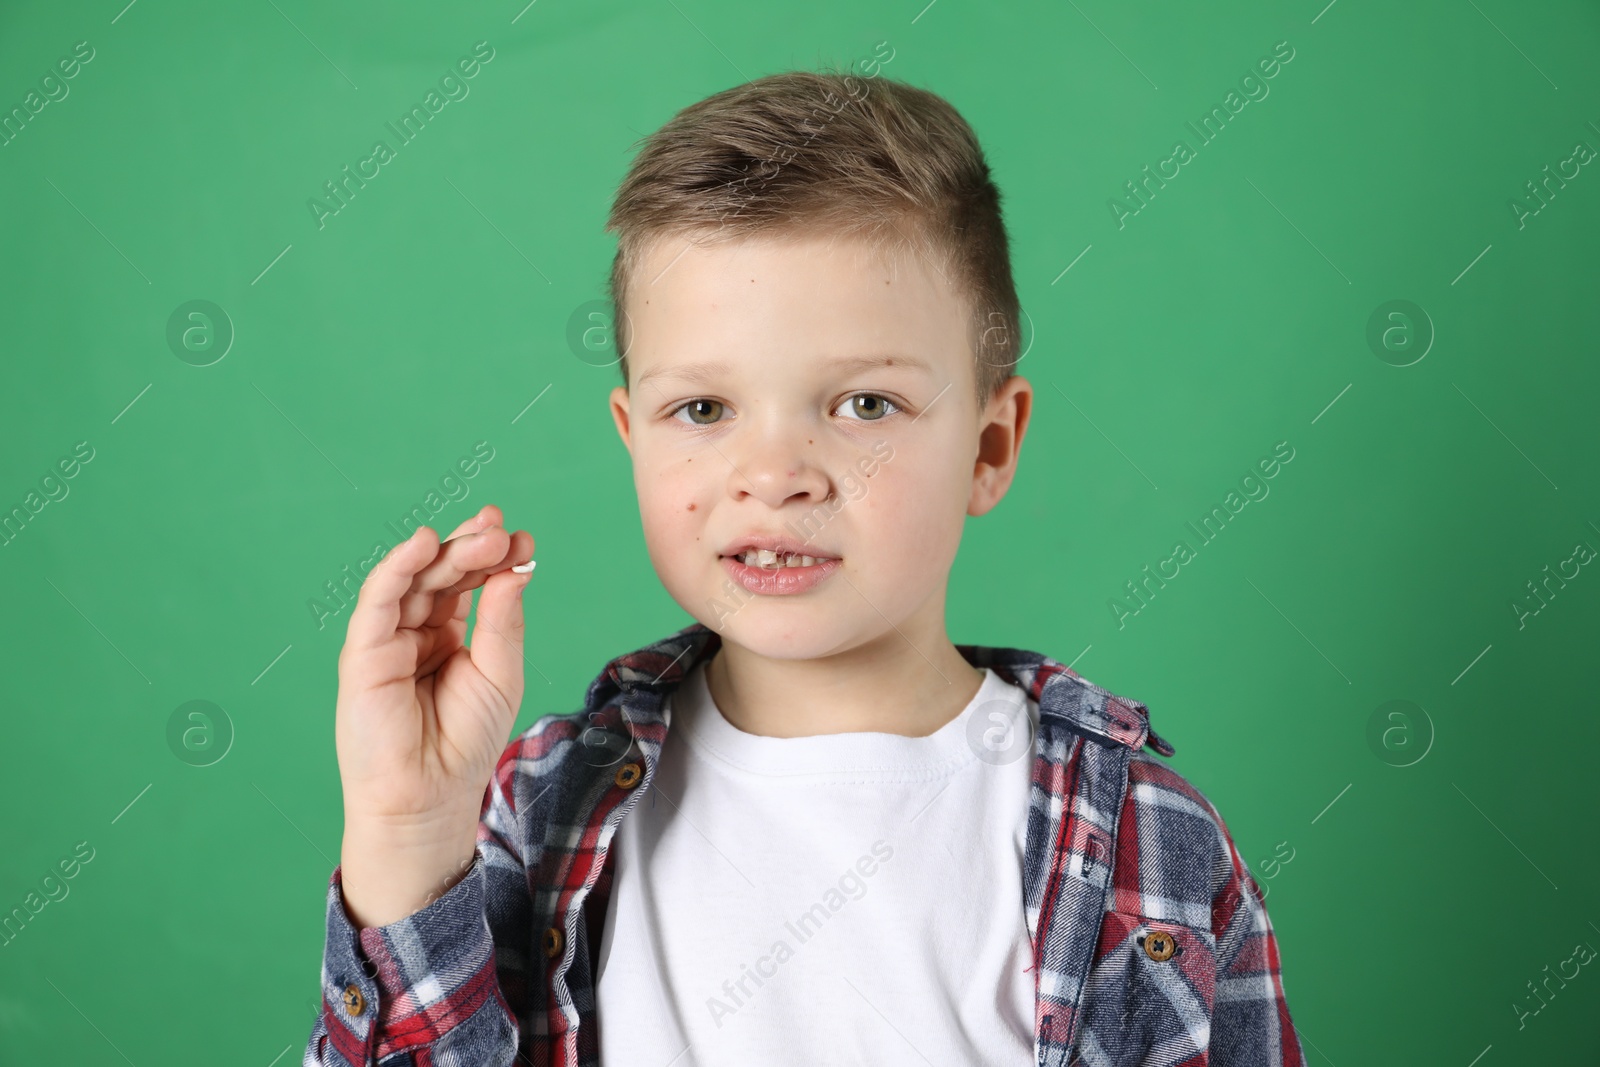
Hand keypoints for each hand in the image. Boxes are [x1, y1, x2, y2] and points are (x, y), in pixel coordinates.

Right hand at [334, 504, 534, 926]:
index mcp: (451, 636)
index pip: (470, 584)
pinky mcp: (364, 652)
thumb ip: (503, 619)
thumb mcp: (500, 672)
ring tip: (483, 531)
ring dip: (447, 551)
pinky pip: (378, 601)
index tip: (523, 538)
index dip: (493, 558)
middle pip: (444, 575)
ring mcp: (389, 639)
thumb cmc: (466, 741)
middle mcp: (417, 631)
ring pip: (415, 580)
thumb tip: (516, 566)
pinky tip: (423, 544)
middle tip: (502, 528)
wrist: (431, 794)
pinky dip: (398, 567)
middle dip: (473, 547)